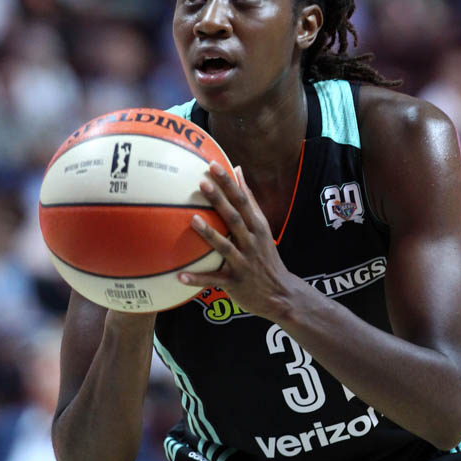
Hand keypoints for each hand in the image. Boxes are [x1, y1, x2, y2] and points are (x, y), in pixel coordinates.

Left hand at [179, 162, 297, 320]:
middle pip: (235, 218)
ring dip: (209, 234)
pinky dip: (197, 279)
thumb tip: (238, 169)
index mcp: (258, 227)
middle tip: (202, 183)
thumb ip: (250, 200)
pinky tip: (180, 277)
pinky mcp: (235, 282)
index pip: (243, 200)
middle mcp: (252, 243)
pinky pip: (214, 280)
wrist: (281, 294)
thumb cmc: (266, 257)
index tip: (214, 165)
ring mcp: (244, 263)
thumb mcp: (262, 227)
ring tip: (193, 220)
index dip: (229, 183)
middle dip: (219, 200)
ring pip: (225, 247)